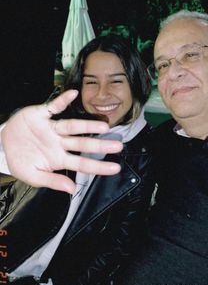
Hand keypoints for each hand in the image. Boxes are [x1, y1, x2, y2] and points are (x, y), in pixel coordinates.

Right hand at [1, 90, 121, 192]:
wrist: (2, 145)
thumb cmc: (20, 161)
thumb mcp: (33, 176)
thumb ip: (52, 181)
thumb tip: (71, 190)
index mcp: (58, 159)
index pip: (82, 164)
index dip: (98, 167)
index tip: (115, 168)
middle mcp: (59, 142)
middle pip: (82, 144)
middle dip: (100, 145)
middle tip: (118, 145)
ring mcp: (51, 128)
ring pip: (72, 126)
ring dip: (87, 126)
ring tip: (103, 126)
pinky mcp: (41, 114)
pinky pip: (54, 106)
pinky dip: (62, 100)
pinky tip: (73, 94)